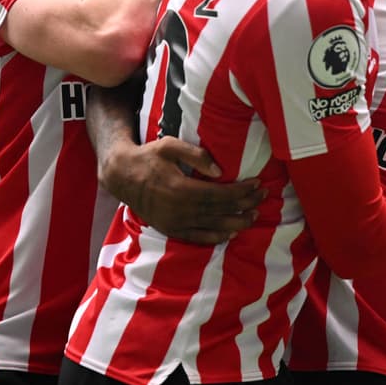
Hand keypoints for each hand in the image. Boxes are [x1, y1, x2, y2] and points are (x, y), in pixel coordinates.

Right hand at [100, 136, 265, 244]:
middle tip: (263, 198)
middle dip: (245, 205)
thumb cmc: (149, 157)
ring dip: (237, 223)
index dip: (242, 191)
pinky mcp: (171, 229)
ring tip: (254, 216)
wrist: (122, 177)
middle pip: (221, 211)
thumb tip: (219, 171)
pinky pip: (197, 238)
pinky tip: (231, 233)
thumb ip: (196, 156)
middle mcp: (180, 210)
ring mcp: (175, 223)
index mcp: (181, 189)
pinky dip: (216, 237)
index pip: (220, 194)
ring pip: (213, 227)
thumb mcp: (170, 146)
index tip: (258, 184)